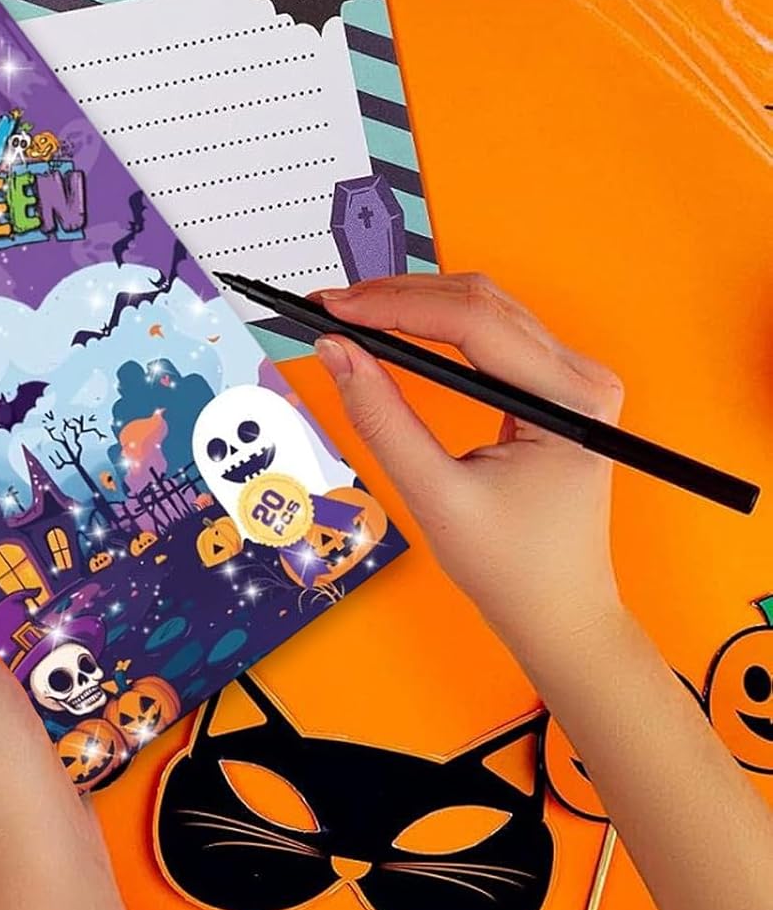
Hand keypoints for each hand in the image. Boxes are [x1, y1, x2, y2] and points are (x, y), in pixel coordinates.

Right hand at [311, 273, 625, 663]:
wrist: (559, 612)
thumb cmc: (513, 568)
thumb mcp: (436, 495)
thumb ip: (382, 419)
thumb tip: (336, 353)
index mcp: (570, 401)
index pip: (473, 323)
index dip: (395, 307)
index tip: (334, 308)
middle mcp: (581, 376)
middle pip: (479, 302)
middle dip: (396, 297)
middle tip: (329, 306)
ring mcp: (570, 377)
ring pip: (483, 306)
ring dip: (412, 302)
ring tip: (350, 312)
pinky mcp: (551, 385)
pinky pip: (489, 330)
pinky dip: (433, 322)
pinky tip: (391, 326)